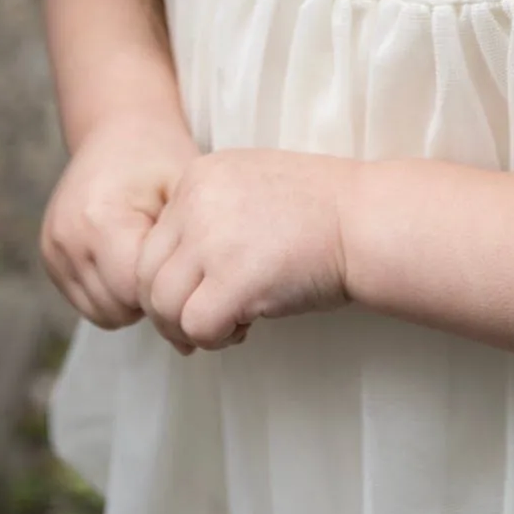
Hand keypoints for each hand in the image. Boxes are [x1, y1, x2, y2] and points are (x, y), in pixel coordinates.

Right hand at [41, 115, 199, 328]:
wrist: (118, 126)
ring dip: (133, 299)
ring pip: (102, 313)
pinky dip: (114, 292)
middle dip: (154, 300)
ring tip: (157, 265)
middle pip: (119, 309)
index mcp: (100, 219)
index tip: (200, 284)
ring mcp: (52, 247)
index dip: (174, 295)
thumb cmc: (161, 156)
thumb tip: (191, 341)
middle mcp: (67, 237)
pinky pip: (87, 300)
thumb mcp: (183, 194)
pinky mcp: (48, 254)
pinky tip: (135, 262)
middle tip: (181, 274)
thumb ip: (184, 258)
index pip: (139, 293)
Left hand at [136, 148, 356, 353]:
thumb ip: (207, 214)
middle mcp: (196, 201)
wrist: (367, 219)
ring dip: (189, 328)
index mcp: (199, 175)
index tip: (202, 291)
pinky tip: (245, 328)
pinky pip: (196, 326)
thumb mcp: (251, 186)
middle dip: (168, 311)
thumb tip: (175, 271)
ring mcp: (212, 238)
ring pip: (163, 305)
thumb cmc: (321, 211)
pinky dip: (216, 338)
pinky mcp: (235, 278)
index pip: (152, 240)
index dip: (172, 276)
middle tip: (200, 326)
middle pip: (146, 274)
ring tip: (227, 326)